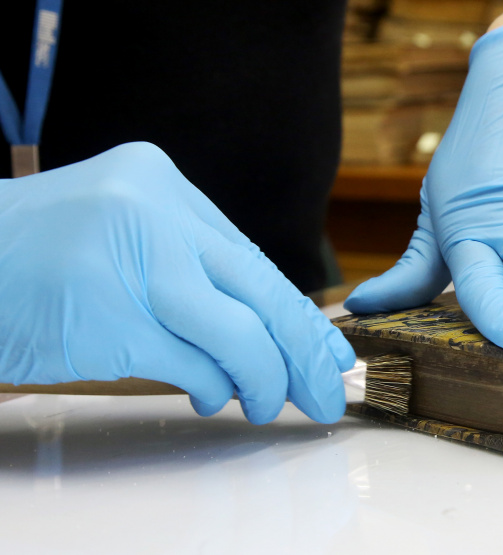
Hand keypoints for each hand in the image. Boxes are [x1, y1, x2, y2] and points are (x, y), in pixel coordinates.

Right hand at [0, 143, 354, 423]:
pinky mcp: (110, 317)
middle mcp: (152, 212)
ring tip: (272, 404)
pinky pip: (194, 364)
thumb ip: (187, 265)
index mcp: (159, 182)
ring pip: (239, 332)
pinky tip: (216, 400)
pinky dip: (216, 389)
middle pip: (261, 291)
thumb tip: (265, 324)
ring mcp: (130, 262)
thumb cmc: (34, 260)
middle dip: (305, 352)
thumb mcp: (119, 234)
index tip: (329, 350)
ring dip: (267, 379)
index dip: (299, 313)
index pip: (252, 259)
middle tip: (330, 392)